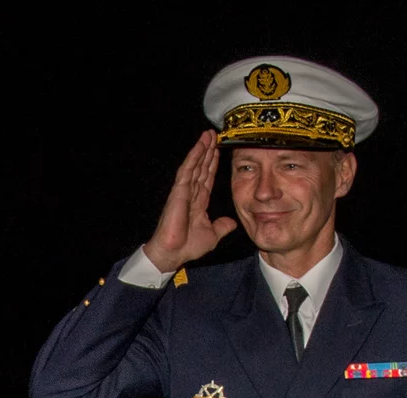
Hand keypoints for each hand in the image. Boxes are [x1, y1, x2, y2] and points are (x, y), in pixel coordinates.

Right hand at [144, 131, 239, 272]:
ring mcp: (184, 191)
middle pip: (202, 167)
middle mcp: (191, 193)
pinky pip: (187, 170)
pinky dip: (194, 157)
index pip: (208, 177)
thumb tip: (232, 223)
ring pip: (195, 165)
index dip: (213, 163)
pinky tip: (200, 146)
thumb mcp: (212, 235)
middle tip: (214, 134)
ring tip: (208, 134)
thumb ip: (222, 227)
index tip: (218, 150)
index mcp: (199, 201)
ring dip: (201, 149)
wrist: (173, 254)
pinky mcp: (179, 191)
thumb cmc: (187, 247)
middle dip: (208, 151)